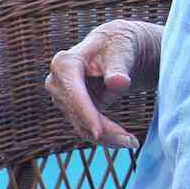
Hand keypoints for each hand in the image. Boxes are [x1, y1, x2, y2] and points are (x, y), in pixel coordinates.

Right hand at [44, 19, 163, 148]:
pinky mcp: (74, 109)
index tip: (99, 132)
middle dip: (102, 130)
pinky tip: (126, 141)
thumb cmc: (119, 45)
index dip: (84, 113)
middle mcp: (57, 81)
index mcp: (65, 63)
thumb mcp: (123, 52)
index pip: (72, 93)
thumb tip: (118, 82)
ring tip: (132, 142)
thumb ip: (119, 68)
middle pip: (76, 114)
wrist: (118, 48)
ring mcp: (63, 97)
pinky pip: (86, 129)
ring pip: (81, 126)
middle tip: (131, 142)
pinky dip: (105, 138)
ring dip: (106, 138)